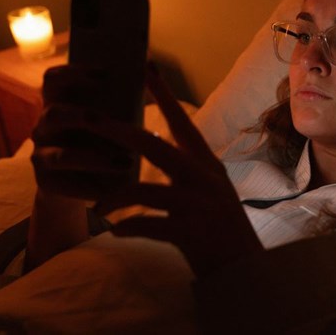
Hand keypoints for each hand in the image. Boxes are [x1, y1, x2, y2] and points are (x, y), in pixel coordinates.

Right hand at [32, 64, 135, 199]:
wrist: (88, 183)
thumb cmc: (106, 141)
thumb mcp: (112, 119)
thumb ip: (121, 101)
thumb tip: (151, 69)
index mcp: (59, 103)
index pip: (53, 80)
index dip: (74, 73)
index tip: (105, 73)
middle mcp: (45, 126)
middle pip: (52, 114)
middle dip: (78, 115)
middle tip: (102, 119)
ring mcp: (42, 154)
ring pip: (61, 155)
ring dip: (94, 158)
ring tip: (125, 162)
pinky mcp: (46, 181)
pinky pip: (67, 183)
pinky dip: (92, 186)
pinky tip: (115, 190)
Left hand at [90, 64, 263, 277]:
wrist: (245, 268)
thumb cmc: (224, 229)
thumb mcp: (212, 190)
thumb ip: (188, 169)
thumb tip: (156, 148)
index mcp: (207, 166)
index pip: (183, 123)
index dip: (164, 94)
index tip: (146, 66)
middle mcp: (204, 179)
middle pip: (155, 147)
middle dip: (119, 131)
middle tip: (89, 118)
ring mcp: (197, 205)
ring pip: (144, 190)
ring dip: (116, 196)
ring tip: (99, 204)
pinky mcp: (190, 232)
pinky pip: (147, 225)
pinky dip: (128, 227)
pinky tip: (116, 230)